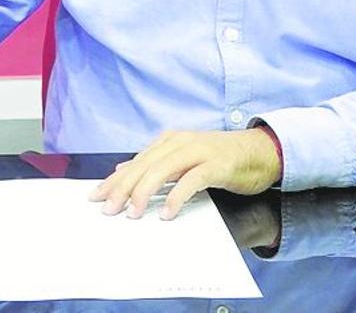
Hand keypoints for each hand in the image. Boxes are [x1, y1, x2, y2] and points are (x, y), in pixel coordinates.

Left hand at [89, 128, 280, 219]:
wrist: (260, 151)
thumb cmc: (220, 159)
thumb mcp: (184, 159)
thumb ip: (156, 165)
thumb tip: (124, 171)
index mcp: (169, 141)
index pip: (135, 163)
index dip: (114, 180)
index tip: (96, 196)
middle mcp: (179, 143)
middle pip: (143, 166)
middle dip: (122, 189)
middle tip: (109, 209)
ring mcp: (198, 152)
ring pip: (162, 171)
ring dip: (144, 193)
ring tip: (133, 213)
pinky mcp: (216, 165)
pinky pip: (191, 181)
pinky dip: (176, 197)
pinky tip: (167, 213)